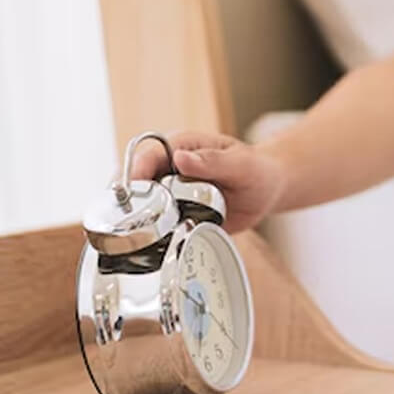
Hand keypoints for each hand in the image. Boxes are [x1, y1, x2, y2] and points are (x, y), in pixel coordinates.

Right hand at [130, 131, 285, 232]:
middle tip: (126, 222)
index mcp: (181, 147)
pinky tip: (150, 246)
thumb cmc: (257, 170)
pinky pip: (155, 223)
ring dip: (135, 220)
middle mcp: (169, 168)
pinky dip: (150, 234)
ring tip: (135, 238)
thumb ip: (214, 161)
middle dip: (126, 201)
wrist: (267, 191)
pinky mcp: (174, 213)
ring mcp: (168, 192)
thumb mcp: (242, 165)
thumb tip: (180, 157)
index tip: (129, 194)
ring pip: (139, 204)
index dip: (133, 173)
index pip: (146, 156)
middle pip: (133, 182)